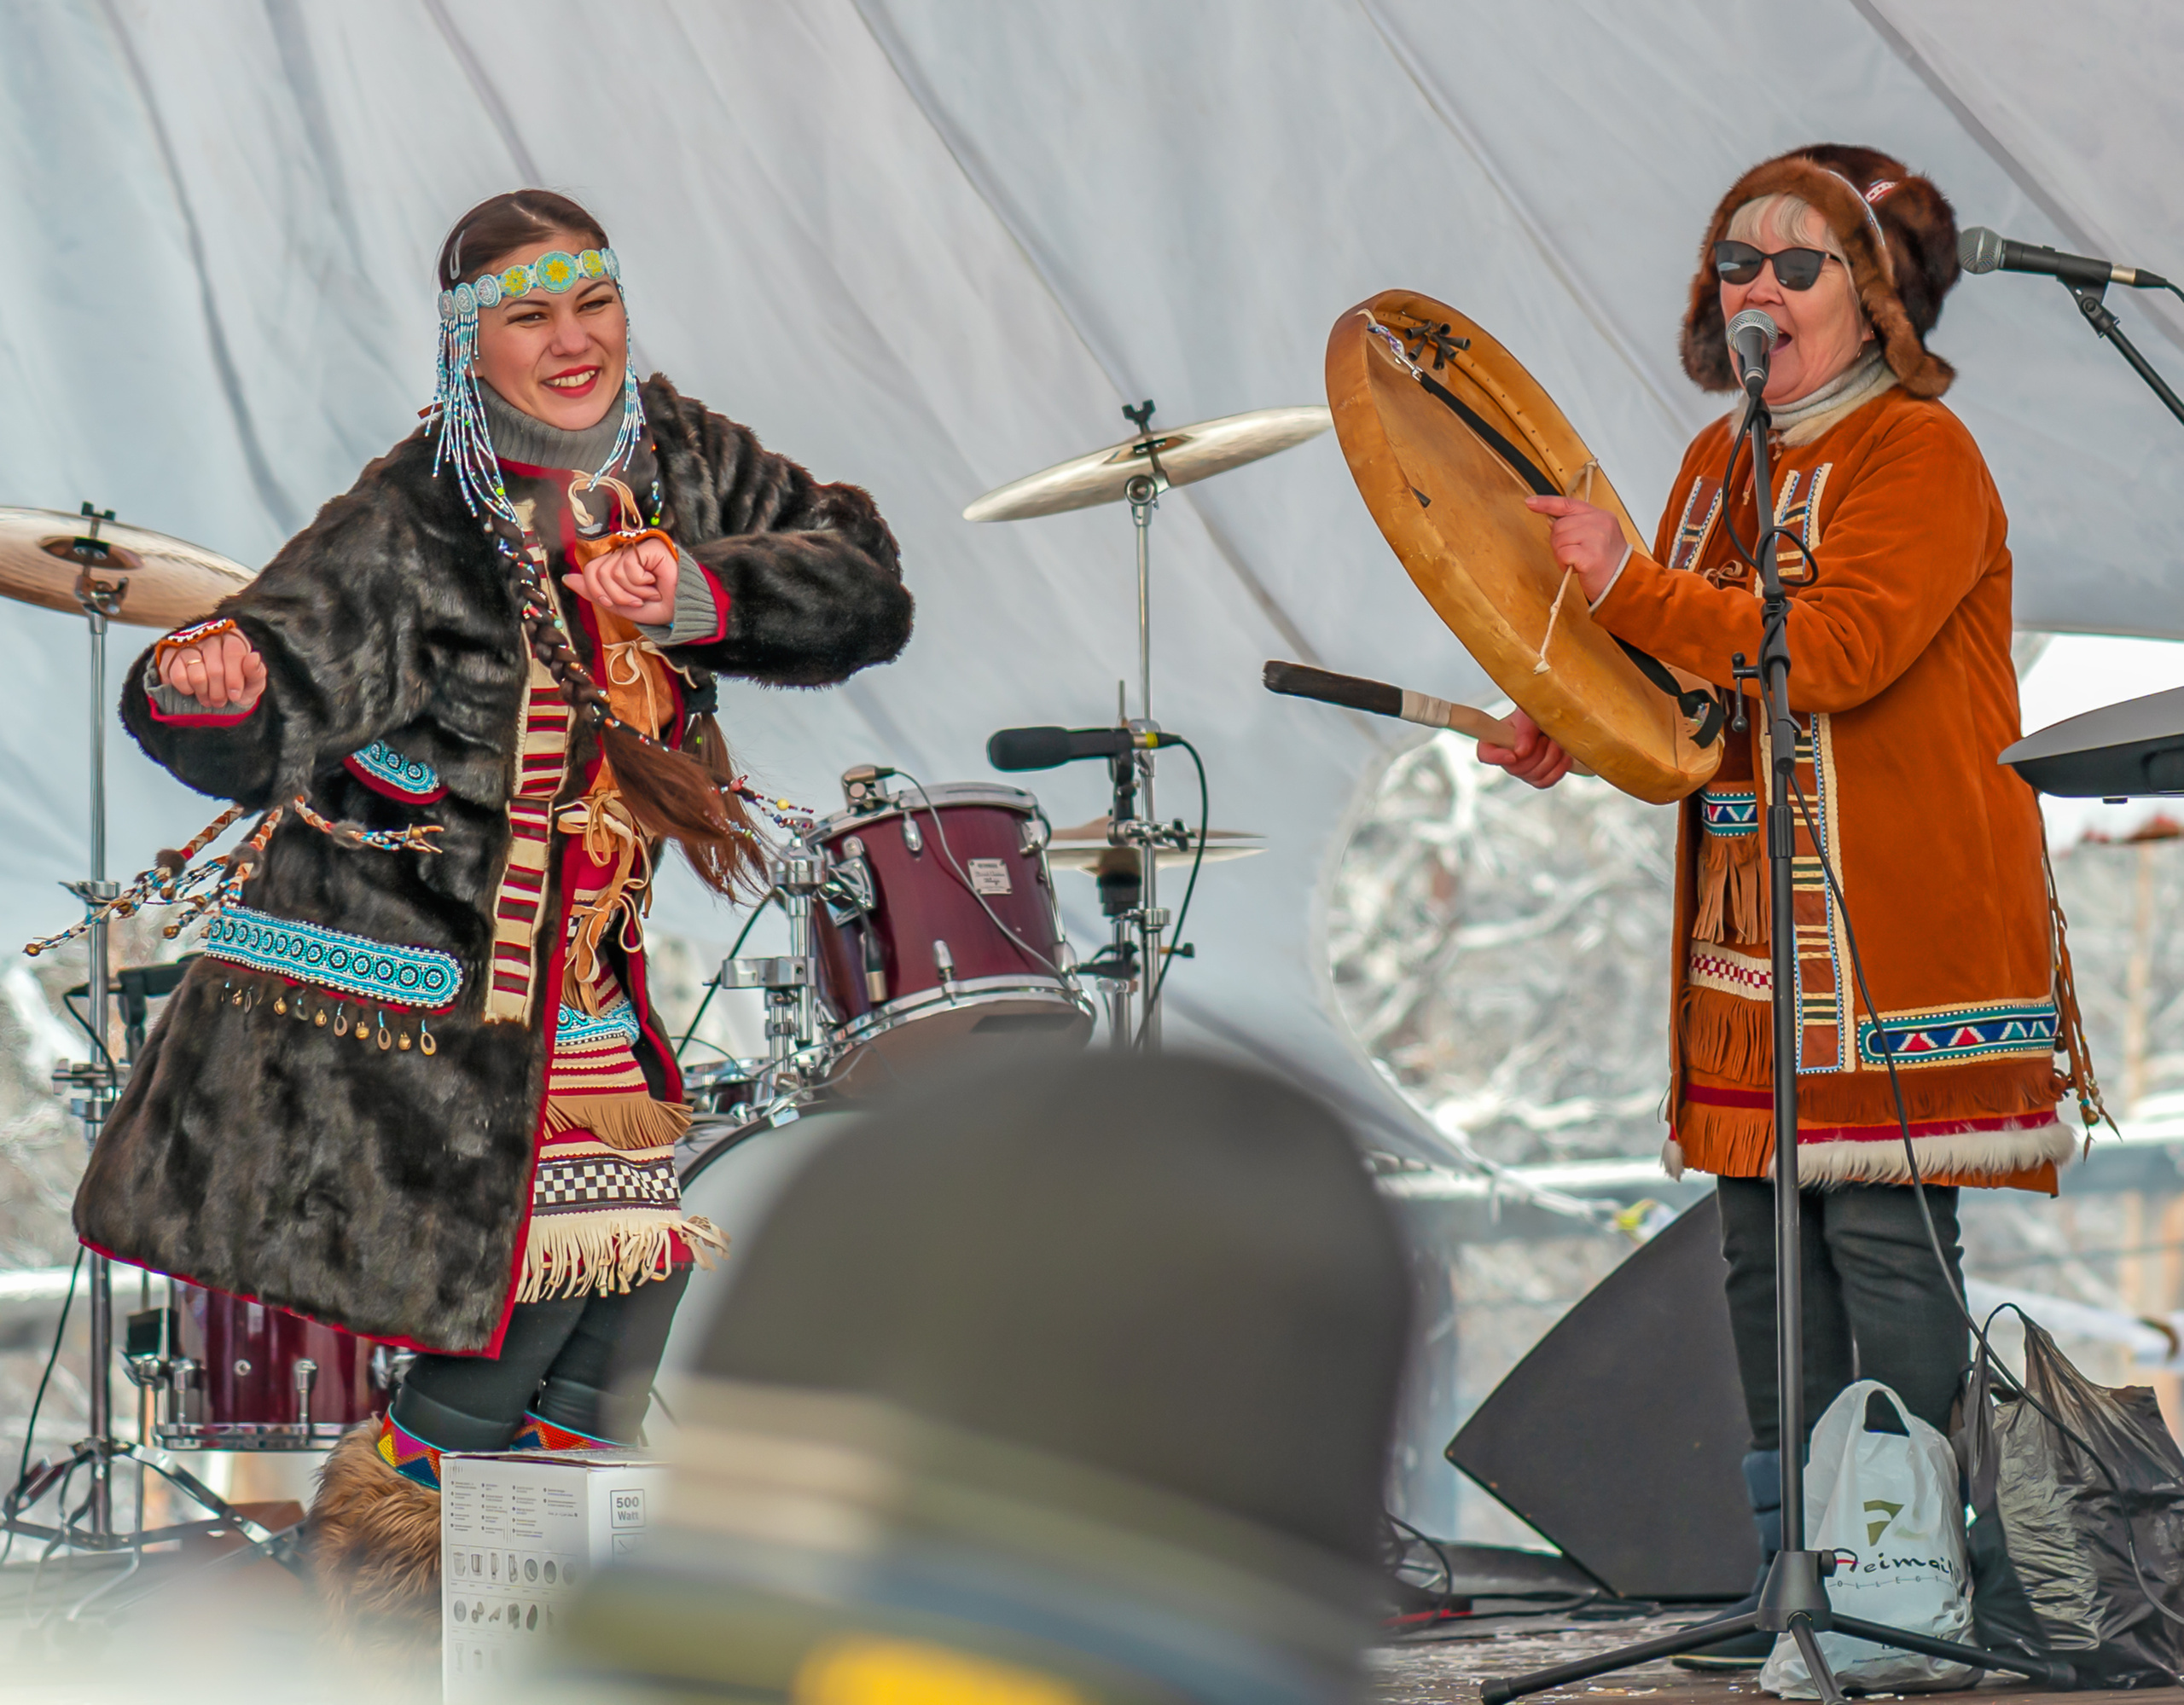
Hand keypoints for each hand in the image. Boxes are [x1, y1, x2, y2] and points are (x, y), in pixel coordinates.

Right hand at [158, 629, 265, 711]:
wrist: (208, 683)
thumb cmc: (234, 681)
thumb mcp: (251, 681)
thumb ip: (256, 672)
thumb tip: (254, 657)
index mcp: (233, 638)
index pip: (234, 653)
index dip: (235, 678)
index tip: (235, 696)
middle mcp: (209, 636)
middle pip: (215, 669)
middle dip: (220, 692)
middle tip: (220, 702)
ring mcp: (188, 644)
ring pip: (197, 675)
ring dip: (204, 693)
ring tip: (208, 699)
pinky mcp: (170, 655)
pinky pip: (178, 677)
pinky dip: (187, 689)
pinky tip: (193, 690)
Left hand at [562, 536, 677, 626]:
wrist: (684, 611)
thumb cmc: (657, 608)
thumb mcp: (619, 605)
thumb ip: (594, 592)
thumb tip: (567, 578)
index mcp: (616, 564)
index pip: (590, 570)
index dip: (596, 591)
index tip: (614, 603)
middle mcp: (624, 553)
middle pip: (597, 572)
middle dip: (615, 596)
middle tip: (635, 602)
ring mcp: (637, 548)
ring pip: (611, 572)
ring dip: (631, 592)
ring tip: (648, 594)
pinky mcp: (648, 547)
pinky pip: (627, 567)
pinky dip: (640, 583)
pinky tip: (654, 584)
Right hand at [1476, 706, 1573, 788]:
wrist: (1560, 719)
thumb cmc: (1541, 711)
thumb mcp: (1531, 714)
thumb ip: (1524, 730)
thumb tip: (1521, 752)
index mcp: (1498, 736)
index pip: (1485, 753)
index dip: (1496, 758)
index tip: (1513, 755)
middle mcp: (1507, 755)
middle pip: (1514, 768)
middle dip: (1537, 754)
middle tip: (1547, 737)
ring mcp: (1523, 768)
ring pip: (1532, 776)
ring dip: (1551, 759)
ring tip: (1557, 742)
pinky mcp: (1538, 776)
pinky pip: (1544, 782)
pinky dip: (1557, 770)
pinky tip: (1564, 757)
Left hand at [1523, 494, 1628, 604]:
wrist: (1622, 583)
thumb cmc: (1606, 562)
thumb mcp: (1594, 537)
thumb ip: (1574, 525)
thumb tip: (1551, 520)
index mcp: (1601, 515)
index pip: (1568, 504)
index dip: (1547, 503)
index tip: (1530, 502)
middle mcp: (1600, 522)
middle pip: (1559, 525)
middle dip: (1558, 543)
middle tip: (1571, 555)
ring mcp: (1597, 538)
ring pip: (1559, 539)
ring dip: (1561, 555)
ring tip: (1575, 562)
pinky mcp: (1591, 555)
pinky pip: (1563, 553)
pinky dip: (1563, 563)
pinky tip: (1575, 568)